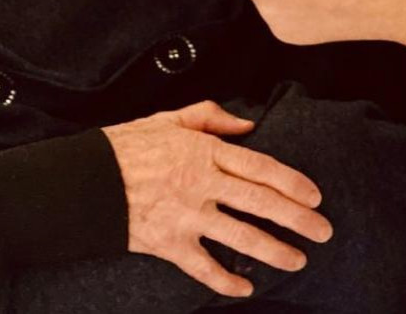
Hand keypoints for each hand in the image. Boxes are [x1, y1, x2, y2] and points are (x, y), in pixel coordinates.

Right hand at [103, 101, 332, 297]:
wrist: (81, 180)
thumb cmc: (127, 146)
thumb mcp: (169, 119)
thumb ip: (211, 117)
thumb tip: (247, 125)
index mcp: (205, 152)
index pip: (261, 168)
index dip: (293, 182)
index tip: (315, 196)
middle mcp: (201, 184)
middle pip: (260, 203)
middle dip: (297, 219)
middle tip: (324, 230)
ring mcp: (185, 216)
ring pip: (240, 237)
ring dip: (274, 251)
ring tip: (298, 260)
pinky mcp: (167, 243)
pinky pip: (203, 267)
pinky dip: (225, 281)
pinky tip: (246, 289)